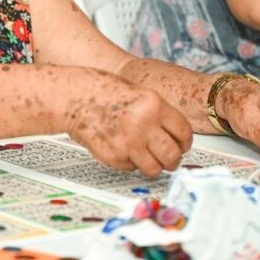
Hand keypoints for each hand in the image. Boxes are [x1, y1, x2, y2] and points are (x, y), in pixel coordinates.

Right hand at [65, 76, 191, 176]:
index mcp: (154, 105)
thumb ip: (158, 113)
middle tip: (170, 160)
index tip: (183, 146)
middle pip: (172, 155)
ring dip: (154, 166)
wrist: (74, 96)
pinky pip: (131, 167)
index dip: (185, 143)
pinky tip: (124, 149)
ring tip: (149, 159)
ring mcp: (128, 143)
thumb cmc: (104, 91)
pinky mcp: (114, 156)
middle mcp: (143, 125)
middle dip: (173, 160)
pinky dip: (131, 162)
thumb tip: (175, 137)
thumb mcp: (140, 92)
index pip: (183, 132)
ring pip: (154, 168)